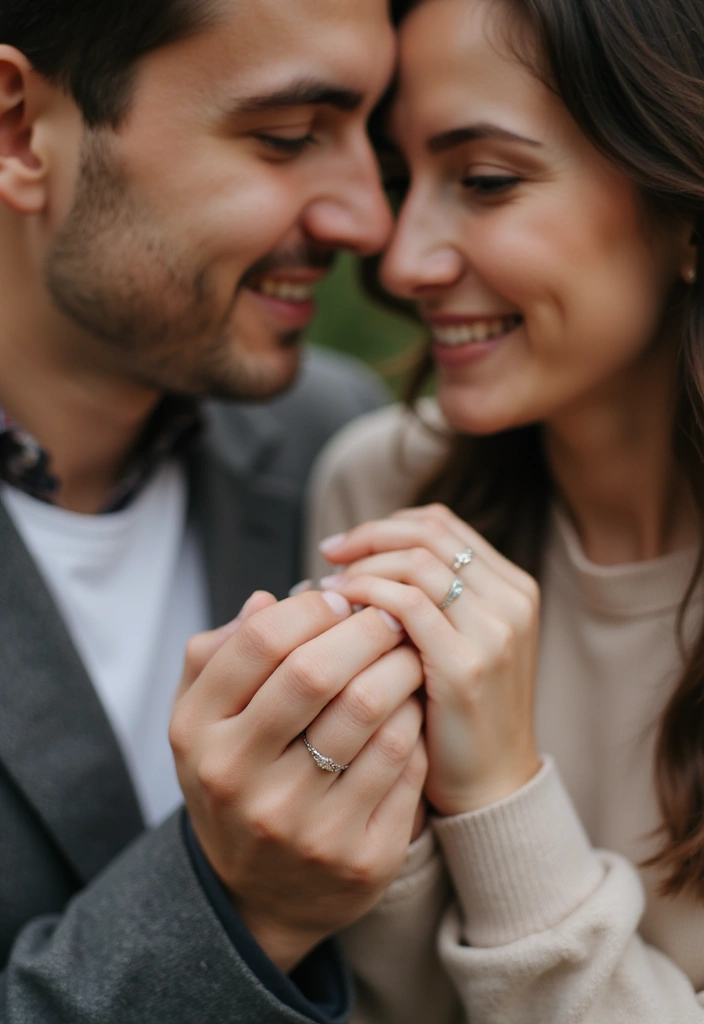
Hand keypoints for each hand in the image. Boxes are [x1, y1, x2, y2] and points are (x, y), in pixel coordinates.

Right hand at [170, 590, 426, 971]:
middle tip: (390, 617)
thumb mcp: (203, 719)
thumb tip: (268, 599)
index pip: (260, 642)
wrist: (258, 896)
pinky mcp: (358, 855)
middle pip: (317, 673)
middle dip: (366, 629)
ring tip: (409, 653)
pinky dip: (416, 720)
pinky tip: (413, 707)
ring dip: (401, 668)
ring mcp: (301, 824)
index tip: (339, 600)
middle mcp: (241, 780)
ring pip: (372, 714)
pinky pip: (405, 762)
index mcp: (199, 733)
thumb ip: (222, 653)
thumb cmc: (236, 780)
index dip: (311, 608)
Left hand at [319, 503, 540, 816]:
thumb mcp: (455, 643)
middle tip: (328, 555)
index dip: (385, 526)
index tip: (344, 546)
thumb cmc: (457, 714)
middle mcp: (511, 600)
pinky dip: (366, 597)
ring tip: (329, 589)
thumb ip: (427, 599)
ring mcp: (494, 631)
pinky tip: (341, 614)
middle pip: (428, 533)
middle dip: (369, 538)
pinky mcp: (466, 665)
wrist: (490, 787)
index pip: (440, 524)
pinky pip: (405, 605)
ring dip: (363, 567)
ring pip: (415, 562)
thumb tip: (356, 558)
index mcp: (511, 587)